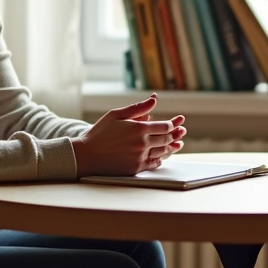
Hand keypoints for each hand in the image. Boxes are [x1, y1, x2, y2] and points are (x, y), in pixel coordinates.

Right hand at [71, 94, 186, 176]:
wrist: (86, 155)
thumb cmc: (100, 132)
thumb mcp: (117, 115)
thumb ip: (138, 107)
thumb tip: (154, 99)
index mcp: (139, 129)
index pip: (164, 126)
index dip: (173, 124)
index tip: (177, 122)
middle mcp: (142, 144)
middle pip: (166, 139)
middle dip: (175, 135)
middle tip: (182, 132)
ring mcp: (139, 157)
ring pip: (162, 152)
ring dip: (171, 147)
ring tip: (177, 144)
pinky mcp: (135, 169)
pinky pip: (154, 164)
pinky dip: (160, 159)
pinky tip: (162, 156)